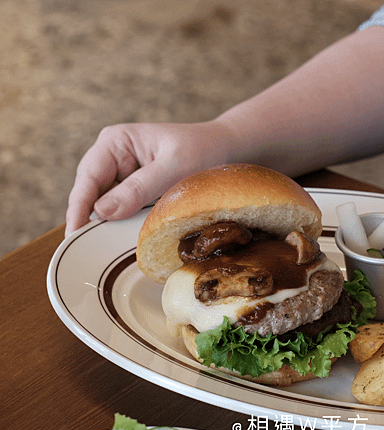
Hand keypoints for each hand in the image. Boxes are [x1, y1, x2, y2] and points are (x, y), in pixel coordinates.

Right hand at [65, 121, 234, 234]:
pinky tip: (123, 240)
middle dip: (89, 219)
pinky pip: (122, 210)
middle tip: (84, 250)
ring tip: (100, 249)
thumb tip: (103, 211)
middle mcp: (113, 157)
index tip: (74, 235)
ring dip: (106, 224)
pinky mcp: (135, 189)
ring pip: (104, 205)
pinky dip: (123, 224)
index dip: (78, 208)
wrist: (226, 148)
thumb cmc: (203, 149)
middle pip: (90, 193)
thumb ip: (139, 188)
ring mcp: (123, 174)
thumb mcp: (174, 167)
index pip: (88, 178)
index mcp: (115, 142)